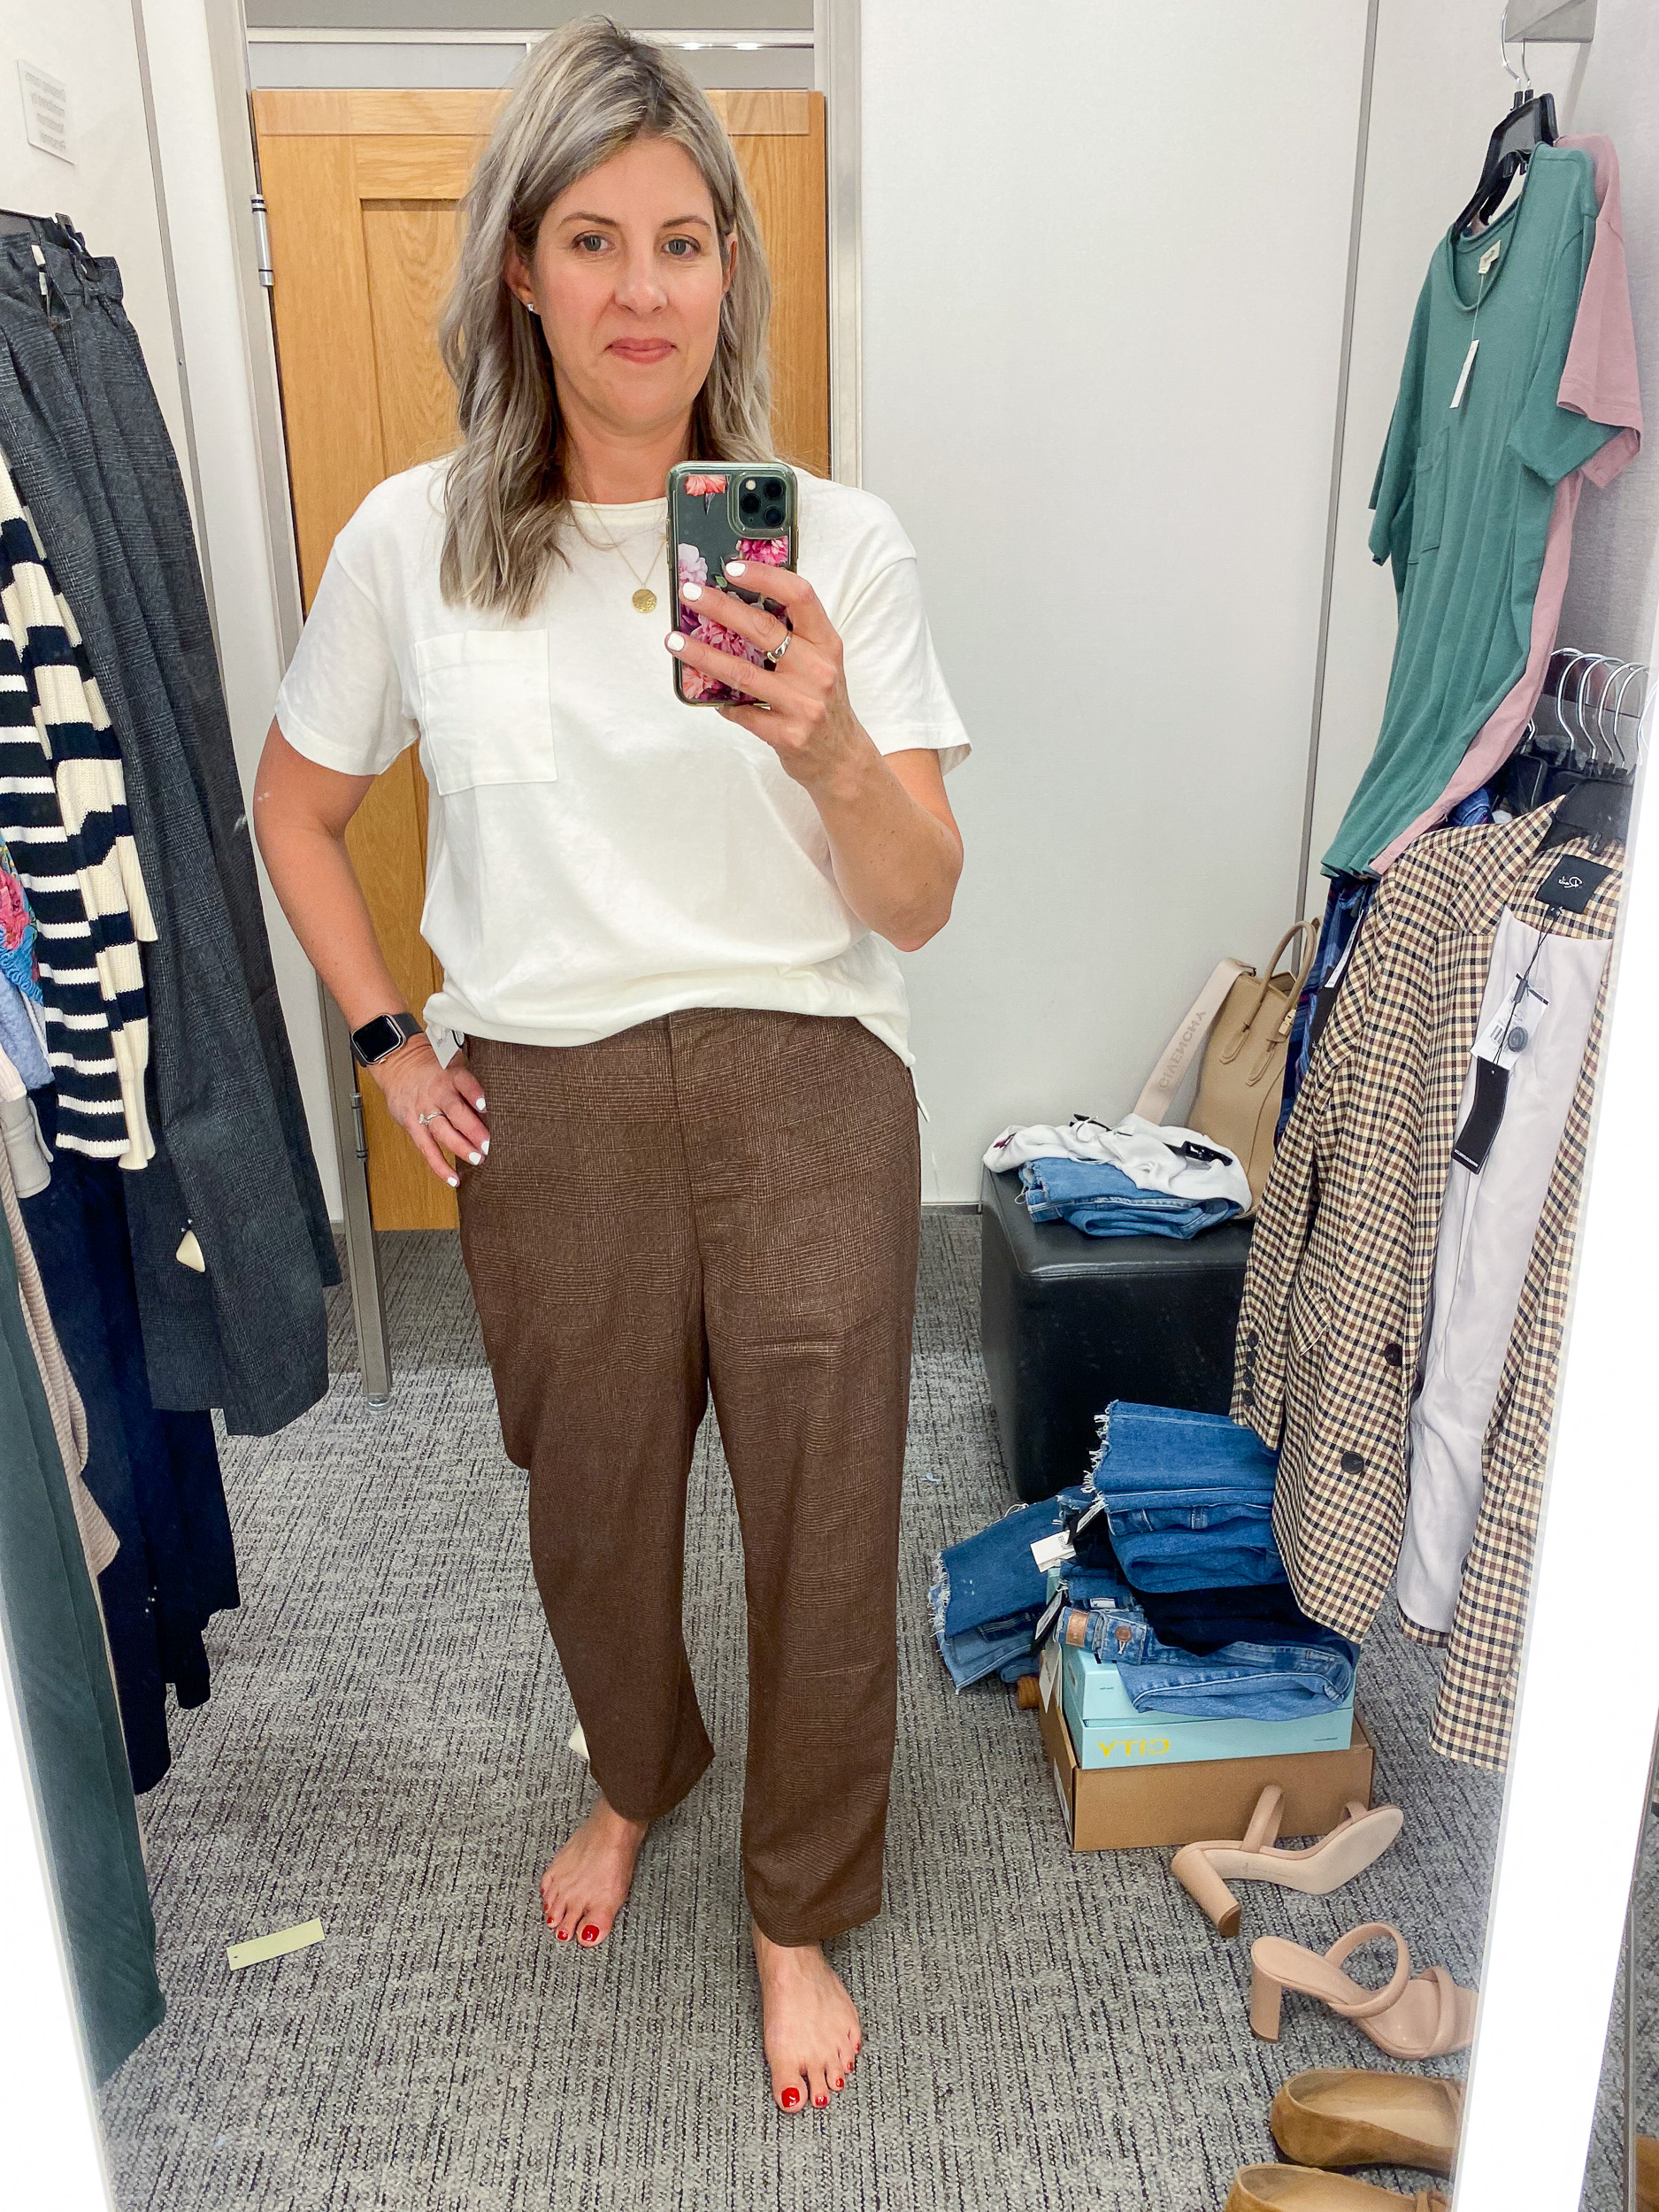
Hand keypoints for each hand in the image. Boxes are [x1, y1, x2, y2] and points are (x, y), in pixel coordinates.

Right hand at [371, 1037, 489, 1187]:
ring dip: (460, 1147)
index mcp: (450, 1076)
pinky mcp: (412, 1125)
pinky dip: (439, 1165)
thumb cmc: (433, 1065)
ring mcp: (423, 1110)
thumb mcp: (453, 1064)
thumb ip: (470, 1083)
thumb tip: (497, 1103)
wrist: (398, 1061)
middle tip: (488, 1144)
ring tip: (477, 1159)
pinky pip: (426, 1148)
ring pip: (442, 1132)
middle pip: (455, 1112)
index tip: (486, 1106)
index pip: (464, 1083)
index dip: (475, 1094)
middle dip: (473, 1130)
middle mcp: (436, 1094)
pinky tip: (453, 1178)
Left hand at [668, 561, 873, 792]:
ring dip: (703, 654)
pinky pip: (742, 713)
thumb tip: (735, 604)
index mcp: (827, 643)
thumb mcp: (821, 662)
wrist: (841, 758)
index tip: (731, 568)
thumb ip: (792, 636)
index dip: (764, 577)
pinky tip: (707, 696)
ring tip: (675, 641)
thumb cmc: (824, 703)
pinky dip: (721, 702)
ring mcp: (803, 704)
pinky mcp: (787, 735)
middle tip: (690, 594)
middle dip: (720, 607)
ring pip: (742, 672)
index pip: (799, 596)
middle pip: (762, 628)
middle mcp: (818, 670)